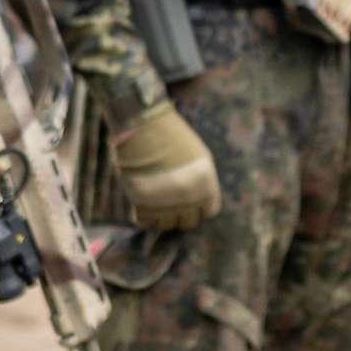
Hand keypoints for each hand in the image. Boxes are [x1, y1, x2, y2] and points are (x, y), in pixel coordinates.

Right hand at [110, 100, 221, 230]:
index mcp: (206, 184)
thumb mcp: (199, 155)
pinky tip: (142, 203)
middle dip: (182, 213)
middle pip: (189, 222)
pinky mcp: (142, 203)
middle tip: (172, 202)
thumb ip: (202, 181)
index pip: (209, 211)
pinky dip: (144, 216)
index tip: (190, 200)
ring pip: (167, 225)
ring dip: (162, 216)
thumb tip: (198, 199)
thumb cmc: (172, 135)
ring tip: (155, 202)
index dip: (200, 206)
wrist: (143, 125)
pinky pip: (145, 222)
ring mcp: (165, 203)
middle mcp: (188, 198)